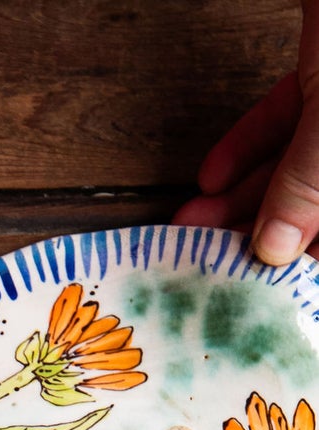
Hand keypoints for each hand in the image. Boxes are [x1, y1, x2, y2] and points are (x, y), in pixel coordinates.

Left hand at [176, 29, 318, 264]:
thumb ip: (305, 181)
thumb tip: (274, 248)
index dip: (294, 267)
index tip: (245, 292)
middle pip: (303, 205)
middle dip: (250, 232)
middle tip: (201, 261)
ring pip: (286, 167)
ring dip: (234, 196)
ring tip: (187, 225)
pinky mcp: (317, 74)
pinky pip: (280, 123)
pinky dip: (244, 148)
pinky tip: (208, 178)